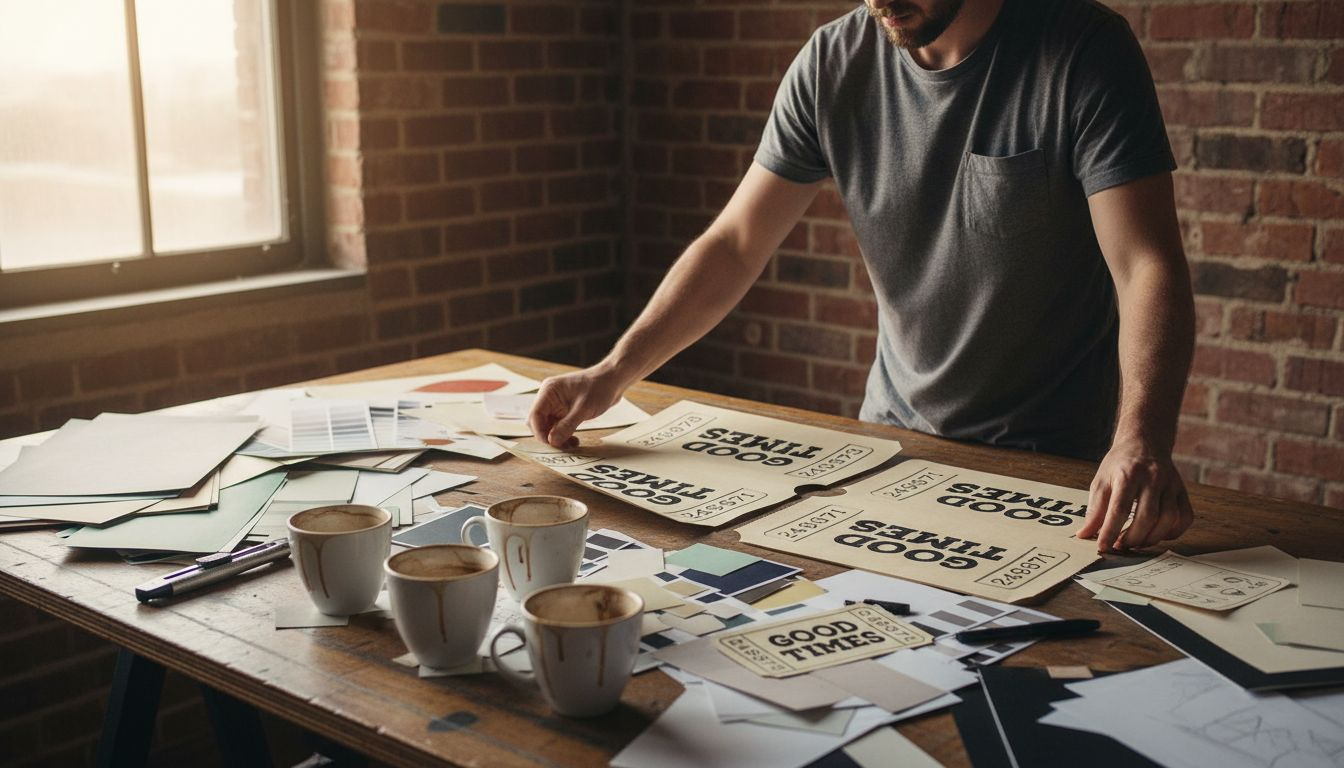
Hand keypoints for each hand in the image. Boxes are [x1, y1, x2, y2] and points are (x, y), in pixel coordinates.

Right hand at [528, 364, 628, 448]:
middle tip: (562, 448)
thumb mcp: (583, 409)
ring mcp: (556, 404)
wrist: (613, 381)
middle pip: (538, 423)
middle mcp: (549, 397)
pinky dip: (563, 435)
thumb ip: (567, 425)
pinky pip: (557, 426)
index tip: (551, 446)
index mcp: (549, 391)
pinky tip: (574, 441)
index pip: (535, 415)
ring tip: (572, 445)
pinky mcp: (564, 410)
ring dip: (556, 438)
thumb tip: (552, 442)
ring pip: (548, 427)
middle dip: (548, 437)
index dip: (540, 432)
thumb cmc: (599, 388)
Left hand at [1077, 439, 1193, 552]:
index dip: (1110, 531)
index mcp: (1128, 474)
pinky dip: (1173, 532)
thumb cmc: (1120, 465)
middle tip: (1120, 547)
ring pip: (1168, 519)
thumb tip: (1084, 535)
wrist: (1145, 443)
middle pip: (1147, 516)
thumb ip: (1094, 510)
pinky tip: (1157, 534)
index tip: (1102, 547)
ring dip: (1152, 538)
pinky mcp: (1183, 491)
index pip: (1119, 508)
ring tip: (1136, 543)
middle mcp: (1153, 478)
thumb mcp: (1100, 482)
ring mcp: (1171, 484)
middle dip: (1133, 538)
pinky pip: (1184, 517)